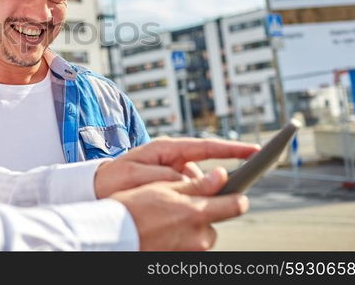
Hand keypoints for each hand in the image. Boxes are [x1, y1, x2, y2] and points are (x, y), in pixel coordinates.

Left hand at [95, 137, 258, 197]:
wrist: (99, 185)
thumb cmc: (116, 176)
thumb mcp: (137, 174)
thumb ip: (164, 174)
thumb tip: (190, 179)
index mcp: (167, 148)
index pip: (206, 146)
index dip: (232, 148)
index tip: (255, 149)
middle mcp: (173, 156)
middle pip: (206, 169)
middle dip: (215, 182)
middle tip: (226, 194)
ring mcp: (172, 168)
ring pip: (198, 183)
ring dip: (197, 194)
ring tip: (178, 204)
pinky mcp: (170, 181)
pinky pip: (188, 190)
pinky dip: (188, 198)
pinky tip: (177, 208)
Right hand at [111, 167, 248, 250]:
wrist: (113, 236)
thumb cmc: (133, 208)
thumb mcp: (163, 188)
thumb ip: (197, 184)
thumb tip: (221, 175)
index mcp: (197, 213)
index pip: (235, 205)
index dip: (236, 195)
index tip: (235, 191)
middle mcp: (199, 236)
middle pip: (215, 221)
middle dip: (203, 211)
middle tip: (179, 204)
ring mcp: (191, 251)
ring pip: (202, 233)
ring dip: (191, 225)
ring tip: (166, 218)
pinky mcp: (183, 259)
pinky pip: (189, 245)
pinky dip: (180, 237)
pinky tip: (163, 230)